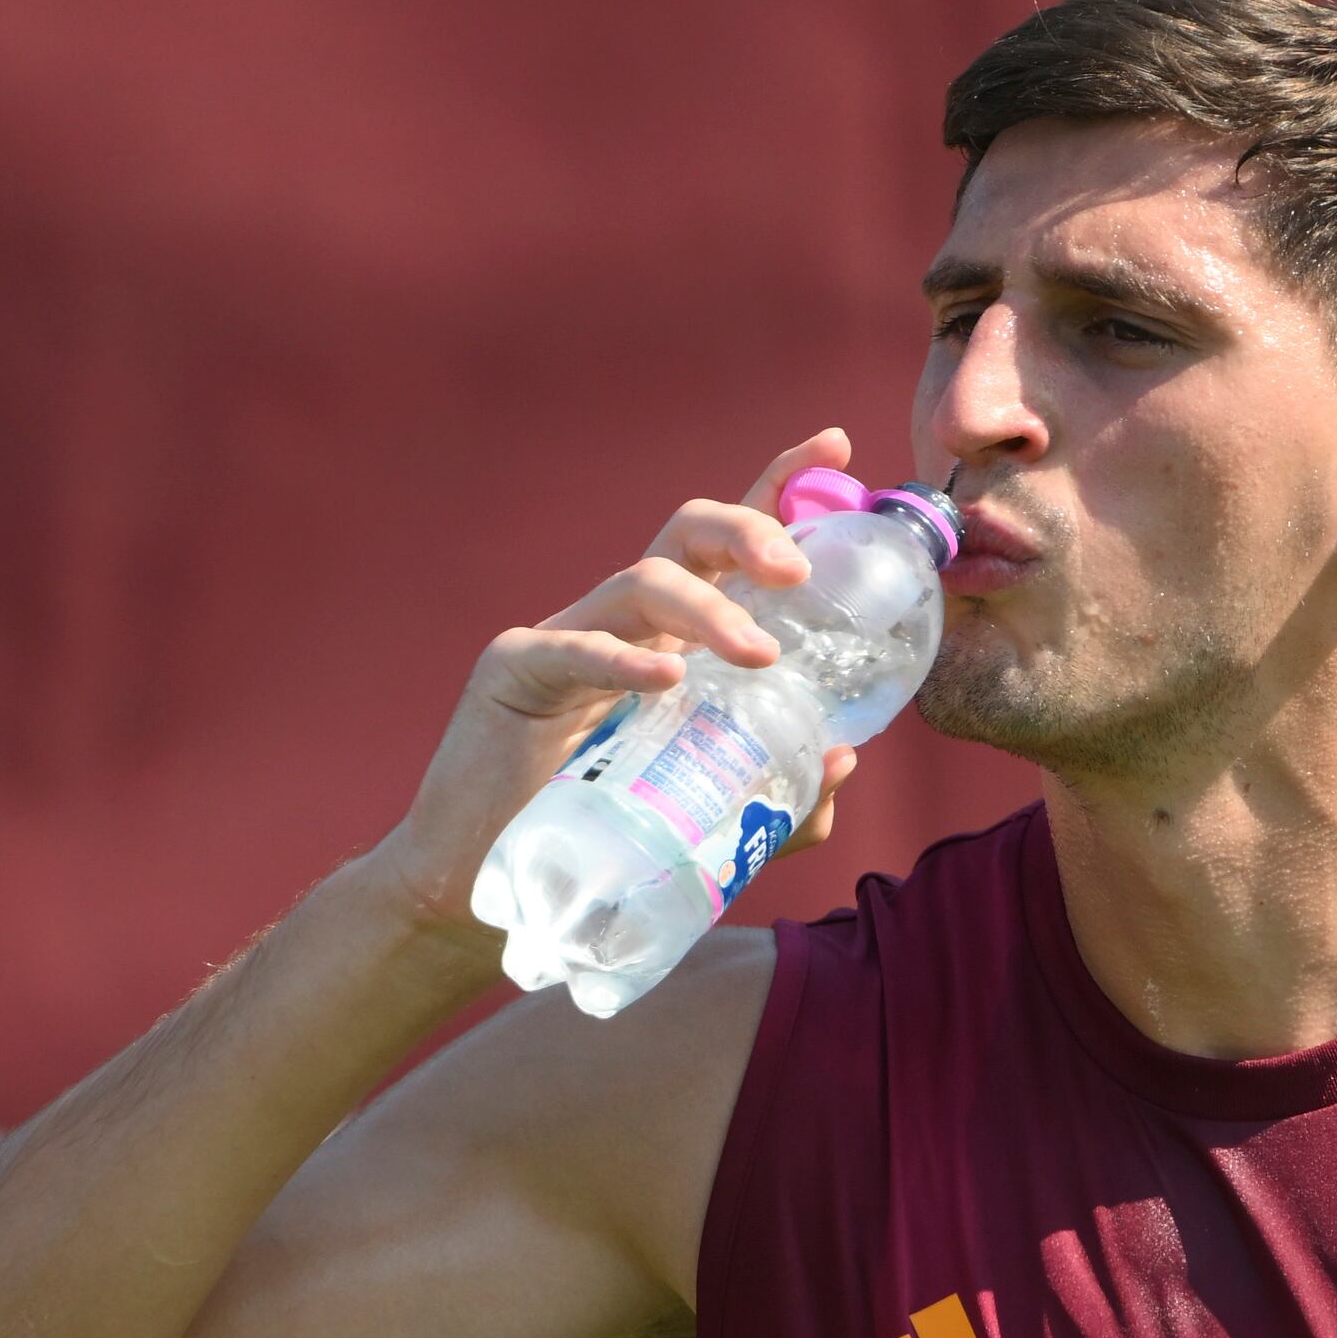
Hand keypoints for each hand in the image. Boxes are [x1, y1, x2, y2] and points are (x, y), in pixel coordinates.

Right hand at [372, 428, 866, 935]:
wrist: (493, 893)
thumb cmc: (602, 843)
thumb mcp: (714, 823)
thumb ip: (782, 794)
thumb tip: (843, 756)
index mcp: (671, 637)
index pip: (728, 546)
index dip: (777, 488)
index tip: (835, 444)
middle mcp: (623, 622)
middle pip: (688, 535)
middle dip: (749, 531)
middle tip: (797, 573)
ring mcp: (565, 636)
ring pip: (642, 582)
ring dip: (709, 611)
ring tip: (758, 657)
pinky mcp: (515, 671)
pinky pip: (574, 647)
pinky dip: (624, 659)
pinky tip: (667, 679)